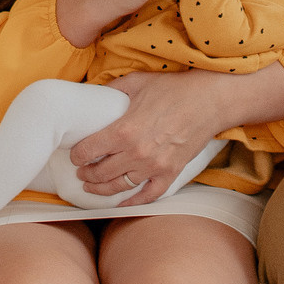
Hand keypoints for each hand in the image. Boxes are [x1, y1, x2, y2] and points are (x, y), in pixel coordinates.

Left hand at [68, 71, 232, 203]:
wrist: (209, 101)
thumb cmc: (173, 89)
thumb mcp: (137, 81)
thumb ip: (111, 89)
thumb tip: (92, 92)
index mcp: (124, 130)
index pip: (88, 151)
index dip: (77, 155)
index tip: (74, 155)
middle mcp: (136, 153)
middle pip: (100, 173)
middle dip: (86, 174)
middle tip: (81, 172)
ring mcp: (154, 167)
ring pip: (119, 187)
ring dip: (101, 189)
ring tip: (92, 187)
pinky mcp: (170, 173)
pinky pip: (147, 196)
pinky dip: (132, 202)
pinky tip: (121, 202)